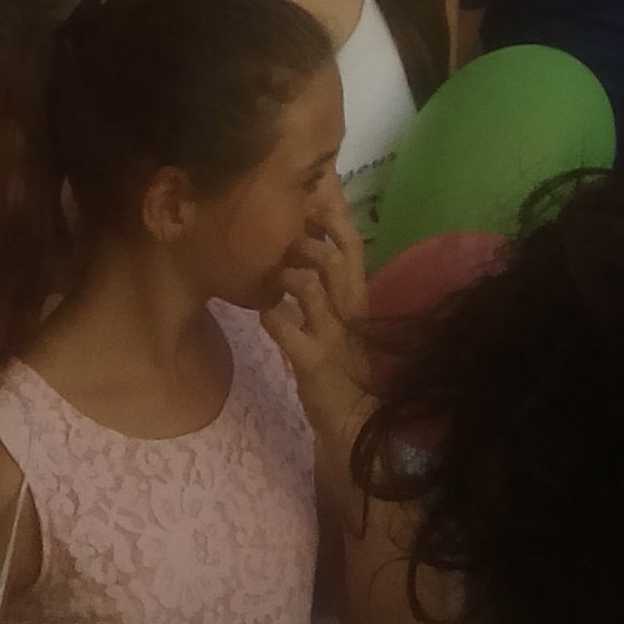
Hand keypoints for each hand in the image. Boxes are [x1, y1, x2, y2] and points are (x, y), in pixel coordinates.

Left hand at [260, 175, 365, 414]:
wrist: (351, 419)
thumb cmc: (344, 364)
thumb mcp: (343, 320)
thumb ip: (331, 287)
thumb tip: (308, 248)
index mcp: (359, 297)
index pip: (353, 246)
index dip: (333, 219)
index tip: (310, 203)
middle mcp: (350, 310)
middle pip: (335, 259)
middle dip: (307, 243)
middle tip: (284, 242)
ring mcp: (332, 334)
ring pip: (311, 288)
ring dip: (286, 276)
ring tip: (271, 279)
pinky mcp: (313, 360)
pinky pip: (286, 327)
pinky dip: (271, 316)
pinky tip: (264, 315)